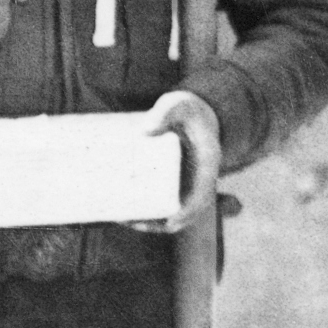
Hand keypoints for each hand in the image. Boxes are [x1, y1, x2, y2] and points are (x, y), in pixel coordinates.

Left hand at [137, 88, 222, 233]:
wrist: (193, 114)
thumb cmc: (186, 108)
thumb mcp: (178, 104)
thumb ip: (164, 112)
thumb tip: (144, 131)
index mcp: (207, 164)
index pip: (202, 195)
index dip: (188, 212)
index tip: (170, 222)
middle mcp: (199, 180)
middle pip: (184, 213)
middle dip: (158, 223)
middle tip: (129, 220)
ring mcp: (186, 185)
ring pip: (170, 213)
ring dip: (148, 222)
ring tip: (119, 218)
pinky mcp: (174, 185)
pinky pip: (162, 205)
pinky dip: (147, 214)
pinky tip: (125, 214)